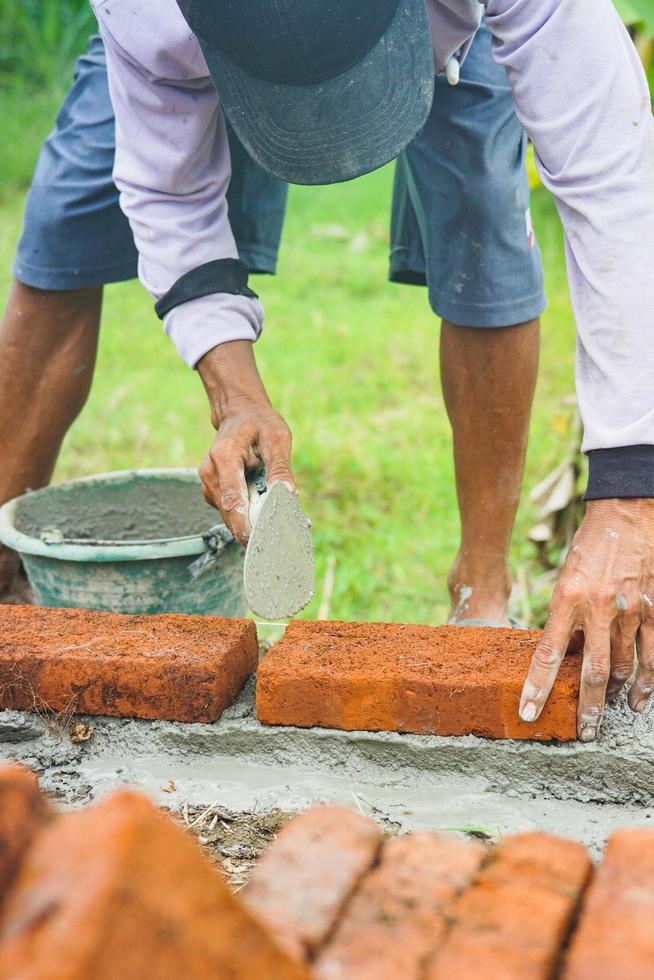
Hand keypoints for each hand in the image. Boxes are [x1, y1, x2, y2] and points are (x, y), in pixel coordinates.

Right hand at [197, 341, 294, 544]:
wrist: (239, 412)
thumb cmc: (260, 423)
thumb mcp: (278, 439)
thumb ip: (281, 468)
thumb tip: (287, 495)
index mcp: (224, 456)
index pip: (233, 500)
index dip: (246, 526)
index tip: (261, 543)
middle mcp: (210, 472)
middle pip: (230, 513)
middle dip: (251, 529)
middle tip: (275, 544)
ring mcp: (208, 482)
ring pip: (229, 515)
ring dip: (250, 522)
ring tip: (273, 526)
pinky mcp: (213, 490)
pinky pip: (230, 510)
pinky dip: (246, 515)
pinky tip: (262, 513)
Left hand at [520, 499, 653, 740]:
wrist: (626, 515)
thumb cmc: (588, 547)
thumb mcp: (566, 579)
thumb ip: (566, 616)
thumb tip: (567, 654)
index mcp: (567, 599)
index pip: (548, 653)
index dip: (537, 687)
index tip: (528, 712)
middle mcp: (598, 609)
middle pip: (592, 672)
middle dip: (586, 708)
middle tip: (582, 734)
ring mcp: (629, 611)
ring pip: (624, 668)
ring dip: (615, 697)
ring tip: (604, 719)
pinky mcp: (652, 609)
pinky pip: (651, 655)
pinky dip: (647, 682)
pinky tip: (639, 701)